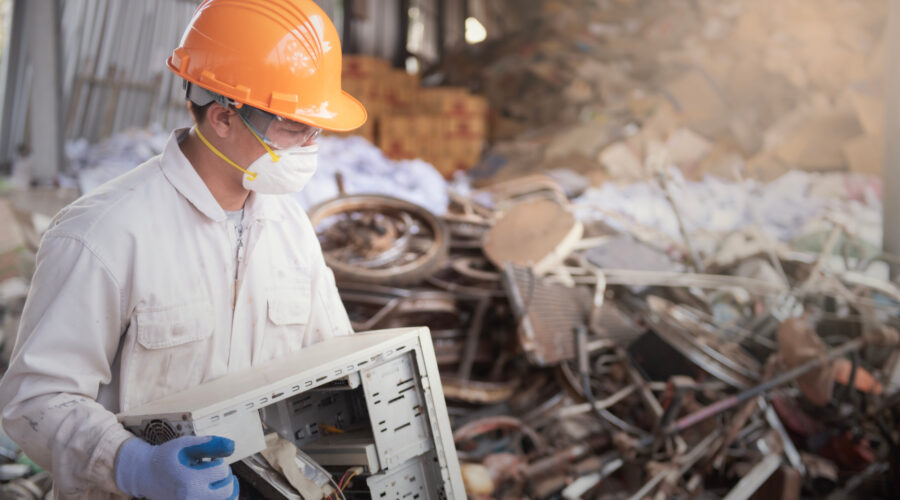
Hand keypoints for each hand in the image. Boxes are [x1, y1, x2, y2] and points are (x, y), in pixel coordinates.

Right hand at [115, 435, 238, 499]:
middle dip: (225, 476)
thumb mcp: (184, 444)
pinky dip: (224, 497)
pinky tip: (219, 489)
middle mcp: (191, 499)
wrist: (146, 476)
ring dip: (228, 489)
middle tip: (214, 470)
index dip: (219, 462)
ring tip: (221, 480)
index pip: (221, 471)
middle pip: (227, 489)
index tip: (209, 460)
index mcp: (189, 481)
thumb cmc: (165, 458)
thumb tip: (232, 446)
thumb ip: (209, 444)